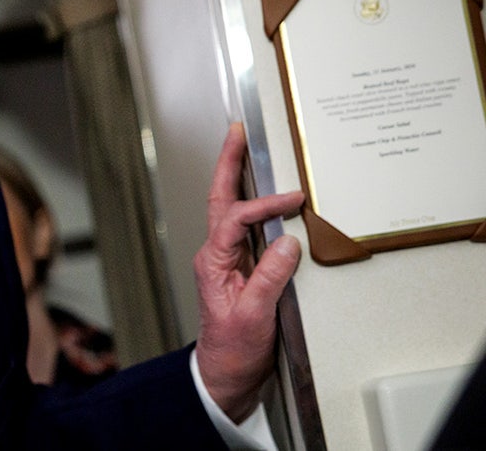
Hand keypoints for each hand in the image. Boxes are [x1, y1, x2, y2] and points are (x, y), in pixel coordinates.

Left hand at [194, 122, 303, 421]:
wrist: (226, 375)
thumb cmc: (233, 349)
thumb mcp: (253, 315)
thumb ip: (270, 277)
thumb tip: (287, 241)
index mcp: (212, 262)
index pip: (235, 219)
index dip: (264, 205)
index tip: (294, 200)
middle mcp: (216, 255)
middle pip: (221, 199)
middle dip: (227, 163)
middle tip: (237, 132)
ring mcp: (227, 259)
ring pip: (229, 208)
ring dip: (236, 176)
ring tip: (244, 146)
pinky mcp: (242, 267)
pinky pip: (247, 227)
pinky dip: (256, 204)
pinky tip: (267, 193)